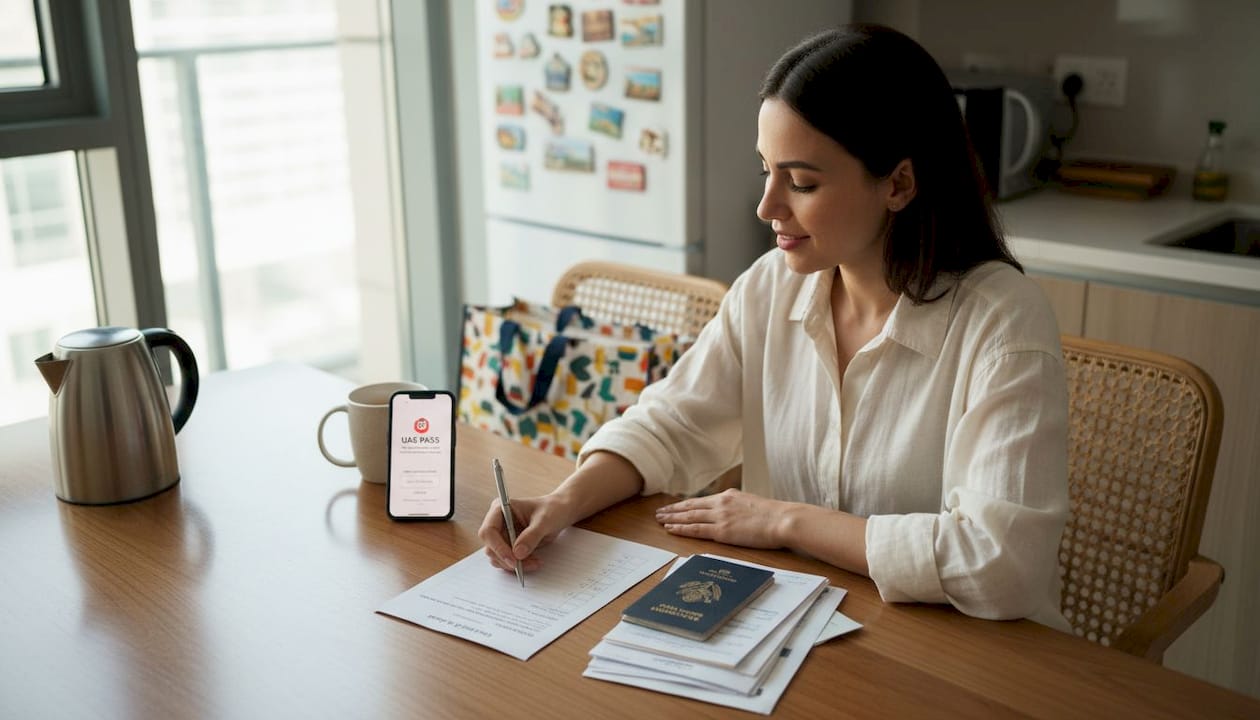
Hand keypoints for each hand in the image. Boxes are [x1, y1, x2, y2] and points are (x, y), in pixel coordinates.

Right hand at [477, 493, 573, 574]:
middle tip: (526, 565)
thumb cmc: (552, 509)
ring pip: (498, 558)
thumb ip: (531, 536)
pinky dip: (519, 565)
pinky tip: (534, 561)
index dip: (498, 547)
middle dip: (507, 559)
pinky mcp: (509, 546)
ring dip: (514, 564)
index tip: (513, 559)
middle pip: (491, 547)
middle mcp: (497, 522)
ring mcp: (502, 535)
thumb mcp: (545, 520)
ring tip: (535, 562)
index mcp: (500, 509)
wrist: (560, 512)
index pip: (489, 531)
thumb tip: (517, 553)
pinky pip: (507, 561)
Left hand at [655, 489, 788, 548]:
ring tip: (660, 520)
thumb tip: (736, 515)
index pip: (701, 501)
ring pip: (689, 517)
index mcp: (729, 496)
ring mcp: (720, 516)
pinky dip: (681, 529)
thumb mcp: (754, 506)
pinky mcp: (722, 531)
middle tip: (659, 512)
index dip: (685, 504)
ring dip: (672, 518)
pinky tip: (671, 529)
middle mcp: (721, 503)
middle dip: (673, 510)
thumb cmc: (775, 516)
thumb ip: (740, 508)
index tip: (673, 506)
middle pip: (691, 507)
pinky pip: (696, 530)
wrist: (784, 519)